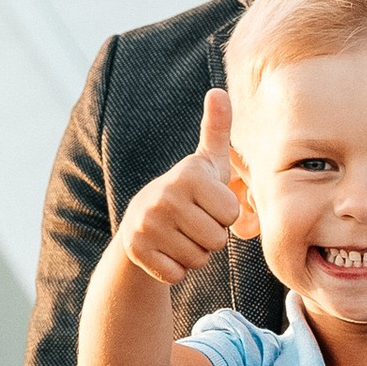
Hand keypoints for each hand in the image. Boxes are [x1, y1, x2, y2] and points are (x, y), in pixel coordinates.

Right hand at [118, 90, 243, 285]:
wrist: (140, 222)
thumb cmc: (187, 192)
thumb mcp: (205, 162)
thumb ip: (217, 128)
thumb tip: (219, 91)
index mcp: (187, 175)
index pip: (230, 214)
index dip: (224, 215)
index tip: (205, 204)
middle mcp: (164, 197)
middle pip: (216, 239)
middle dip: (210, 237)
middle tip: (192, 223)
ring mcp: (147, 224)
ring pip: (198, 259)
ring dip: (194, 253)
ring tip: (179, 235)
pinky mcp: (136, 251)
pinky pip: (176, 274)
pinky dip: (175, 269)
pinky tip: (165, 251)